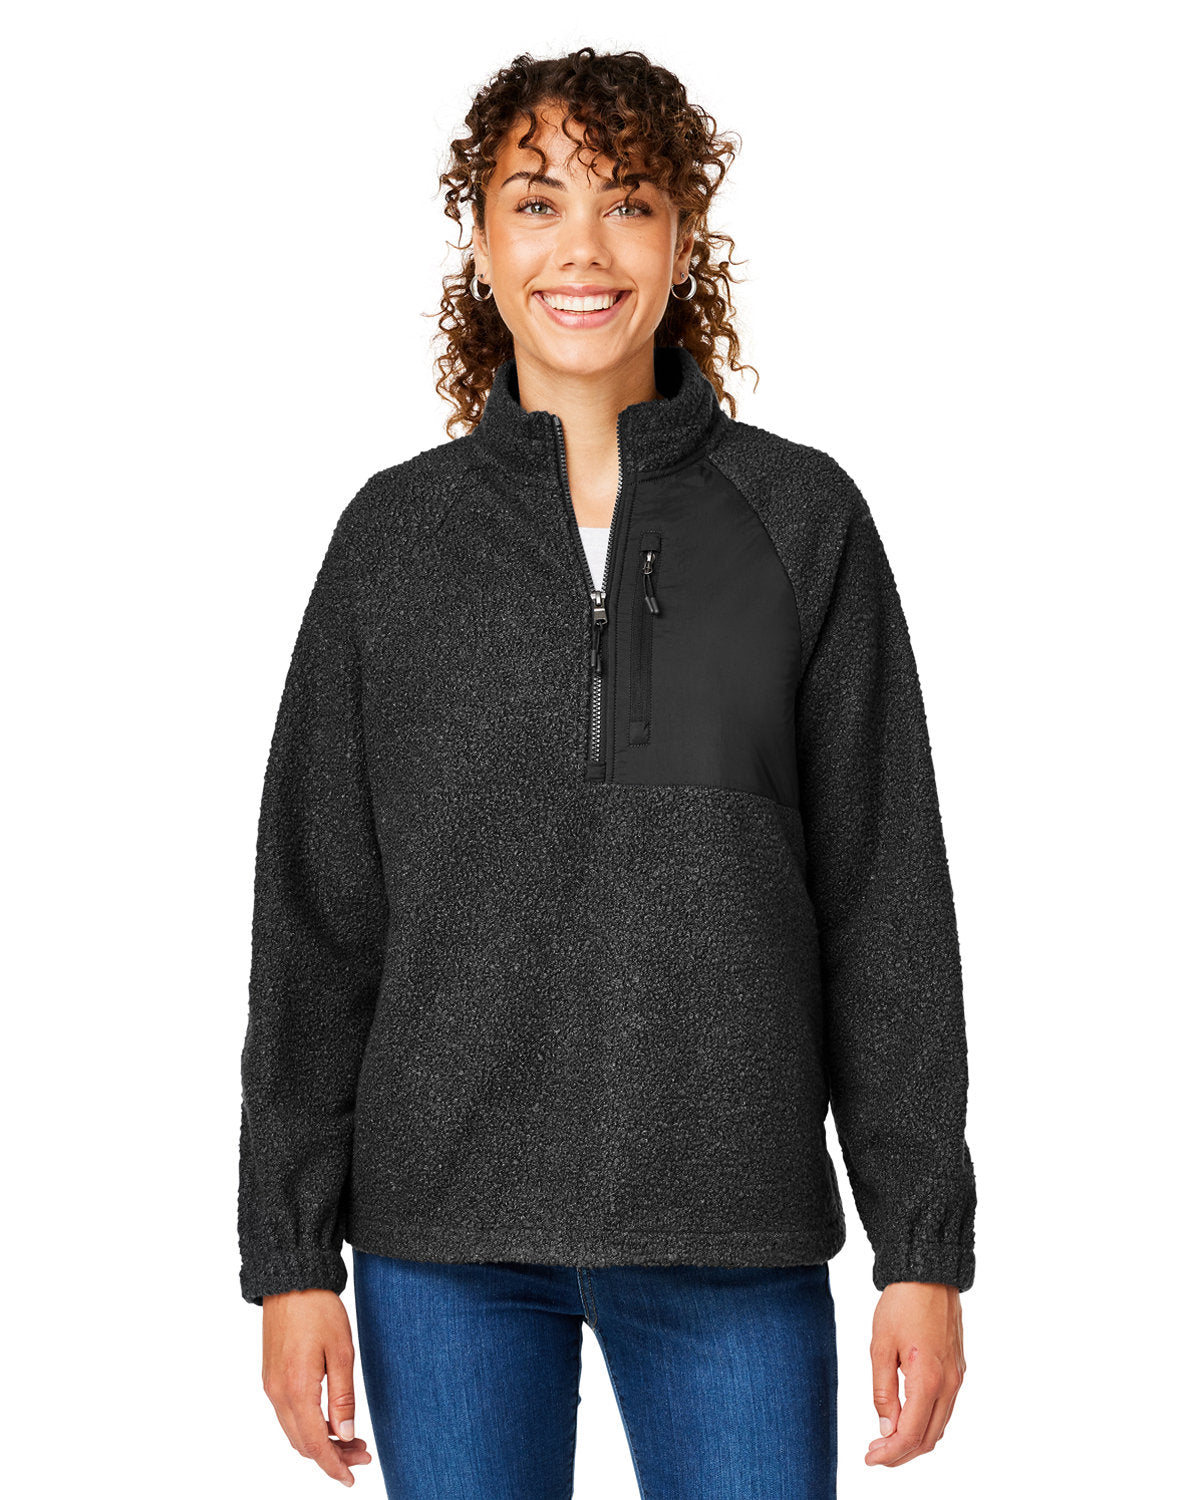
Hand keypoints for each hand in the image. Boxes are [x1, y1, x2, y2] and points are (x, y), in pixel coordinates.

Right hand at [262, 1287, 373, 1486]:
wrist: (291, 1280)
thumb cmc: (319, 1310)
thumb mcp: (342, 1351)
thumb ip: (343, 1396)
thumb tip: (345, 1434)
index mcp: (297, 1389)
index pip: (315, 1444)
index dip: (333, 1465)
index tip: (351, 1478)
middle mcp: (278, 1394)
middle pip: (304, 1444)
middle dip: (332, 1456)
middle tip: (363, 1454)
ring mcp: (271, 1386)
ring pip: (295, 1431)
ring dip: (321, 1442)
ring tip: (352, 1439)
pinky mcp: (271, 1377)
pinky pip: (288, 1415)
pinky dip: (309, 1426)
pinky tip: (330, 1419)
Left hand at [865, 1281, 965, 1466]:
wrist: (928, 1274)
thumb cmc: (902, 1304)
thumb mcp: (880, 1347)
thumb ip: (883, 1392)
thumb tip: (886, 1428)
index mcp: (929, 1380)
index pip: (911, 1435)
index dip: (890, 1454)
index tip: (870, 1458)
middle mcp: (949, 1384)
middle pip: (928, 1438)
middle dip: (901, 1454)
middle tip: (875, 1454)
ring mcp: (957, 1377)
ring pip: (939, 1426)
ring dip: (914, 1440)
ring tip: (886, 1440)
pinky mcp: (957, 1369)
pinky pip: (945, 1409)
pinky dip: (926, 1423)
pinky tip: (906, 1418)